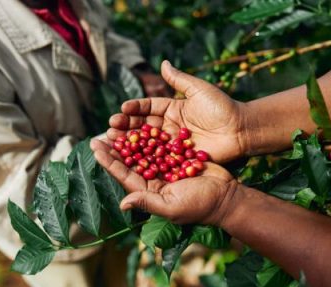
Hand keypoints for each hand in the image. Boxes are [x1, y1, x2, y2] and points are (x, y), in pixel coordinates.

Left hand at [90, 139, 237, 225]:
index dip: (109, 162)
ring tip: (117, 125)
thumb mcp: (171, 207)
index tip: (95, 147)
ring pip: (142, 151)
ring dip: (129, 139)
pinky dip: (150, 135)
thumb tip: (122, 204)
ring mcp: (165, 168)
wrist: (226, 196)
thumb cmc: (199, 205)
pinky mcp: (176, 159)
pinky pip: (159, 145)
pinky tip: (140, 123)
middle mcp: (153, 180)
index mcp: (148, 191)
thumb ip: (147, 202)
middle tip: (101, 133)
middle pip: (129, 162)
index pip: (123, 175)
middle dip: (114, 148)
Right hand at [110, 61, 248, 162]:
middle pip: (143, 126)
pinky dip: (145, 158)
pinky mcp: (178, 158)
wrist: (240, 130)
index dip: (135, 108)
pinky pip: (159, 157)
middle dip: (126, 126)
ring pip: (147, 143)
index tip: (122, 109)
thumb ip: (179, 79)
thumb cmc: (222, 107)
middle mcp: (169, 126)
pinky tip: (130, 159)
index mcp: (172, 109)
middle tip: (110, 128)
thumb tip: (163, 62)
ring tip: (113, 141)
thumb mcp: (199, 89)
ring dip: (130, 142)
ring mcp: (172, 143)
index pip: (149, 108)